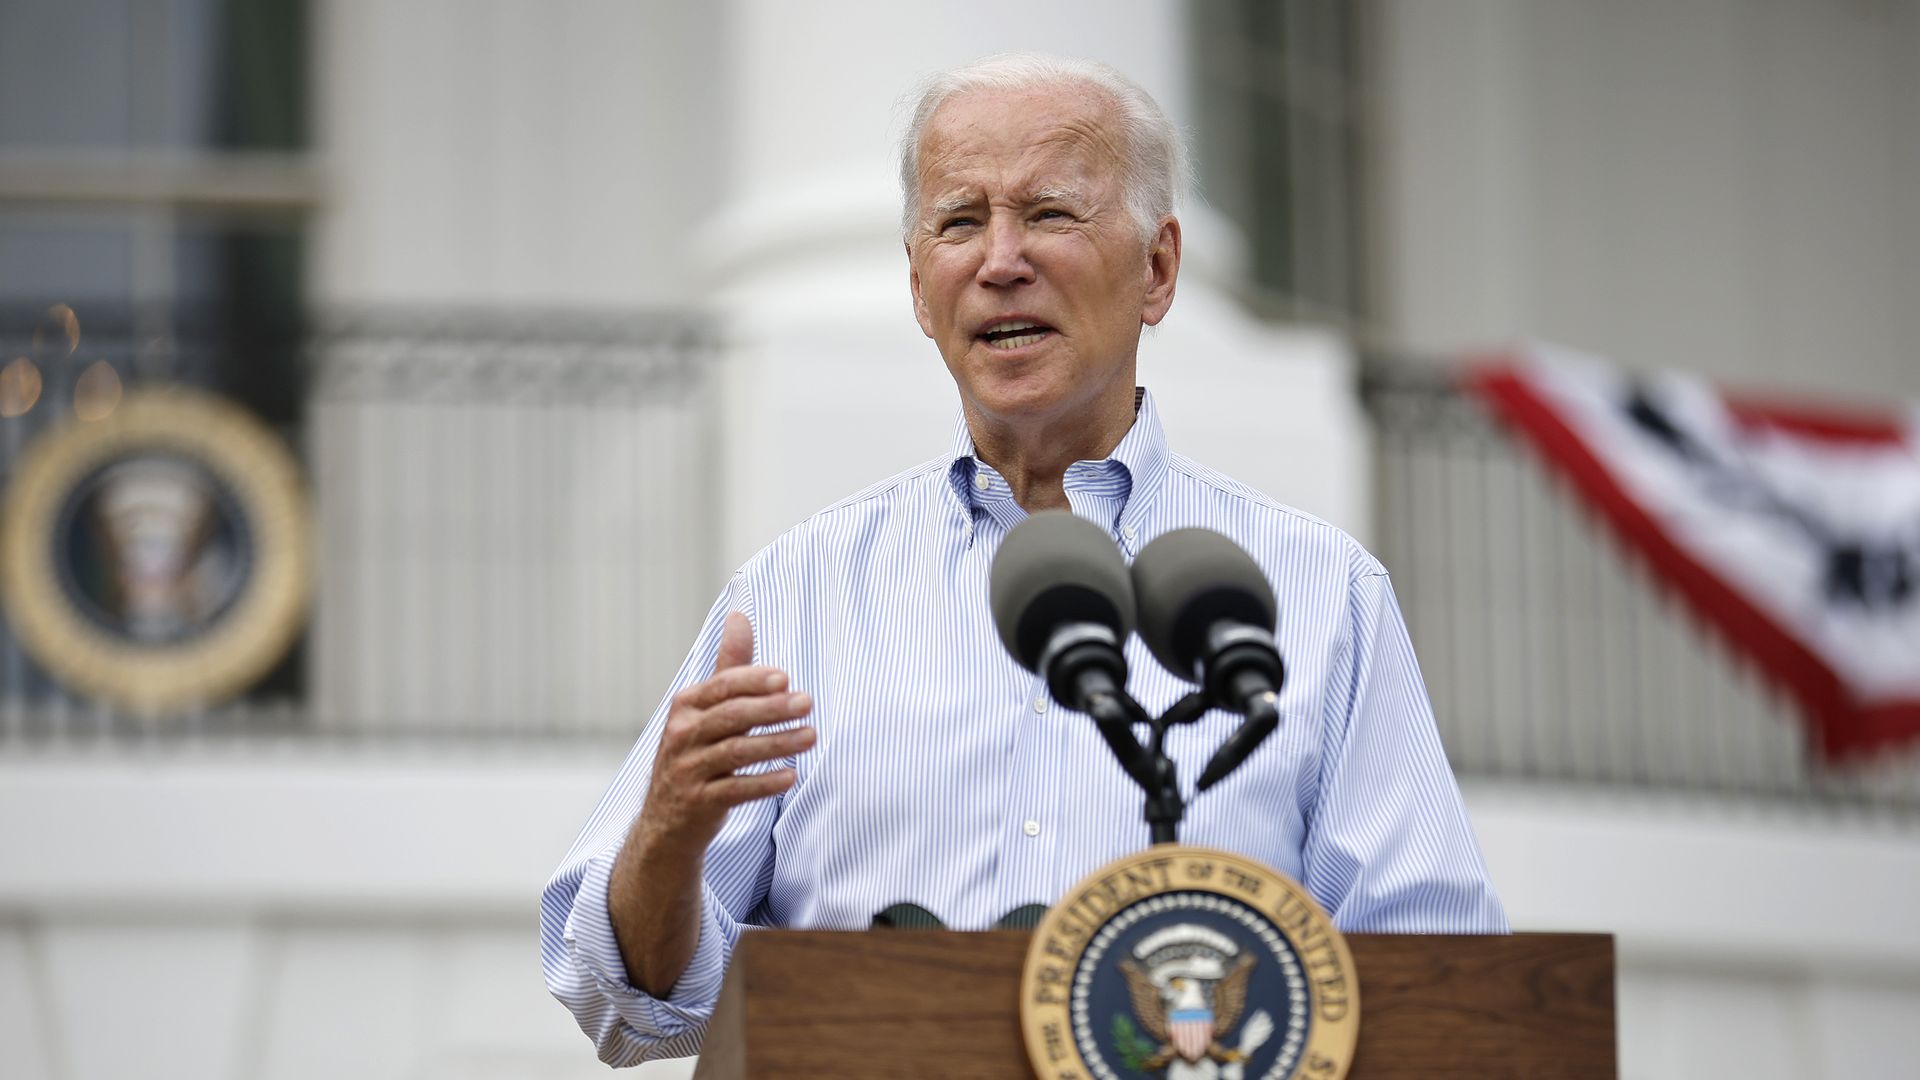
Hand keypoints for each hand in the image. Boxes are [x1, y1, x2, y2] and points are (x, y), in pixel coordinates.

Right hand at [634, 612, 814, 859]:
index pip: (722, 686)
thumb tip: (739, 616)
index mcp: (686, 706)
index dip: (753, 680)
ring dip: (777, 743)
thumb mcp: (705, 710)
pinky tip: (791, 776)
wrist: (665, 822)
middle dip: (771, 708)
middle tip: (808, 702)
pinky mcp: (698, 803)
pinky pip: (734, 790)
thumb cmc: (695, 755)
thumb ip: (728, 667)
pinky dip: (763, 783)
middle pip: (731, 716)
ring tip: (811, 737)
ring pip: (736, 752)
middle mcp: (682, 735)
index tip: (786, 678)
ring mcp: (687, 770)